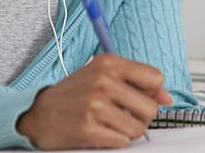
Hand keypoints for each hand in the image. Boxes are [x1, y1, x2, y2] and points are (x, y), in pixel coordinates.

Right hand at [16, 53, 173, 148]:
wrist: (39, 114)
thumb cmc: (73, 95)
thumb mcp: (102, 77)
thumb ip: (135, 83)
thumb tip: (166, 98)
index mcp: (109, 63)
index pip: (155, 77)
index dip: (152, 92)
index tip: (140, 97)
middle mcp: (103, 80)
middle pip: (151, 107)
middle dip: (141, 117)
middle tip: (123, 115)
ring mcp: (95, 104)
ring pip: (138, 128)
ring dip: (127, 131)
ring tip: (110, 124)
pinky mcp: (89, 127)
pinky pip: (122, 141)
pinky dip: (115, 140)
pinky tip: (101, 132)